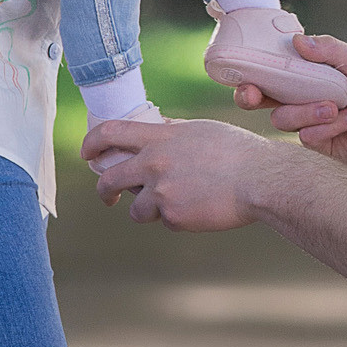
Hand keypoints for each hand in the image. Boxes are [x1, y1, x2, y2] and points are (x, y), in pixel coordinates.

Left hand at [86, 113, 277, 227]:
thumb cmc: (238, 152)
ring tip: (177, 204)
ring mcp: (162, 191)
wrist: (260, 180)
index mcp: (161, 137)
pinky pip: (164, 222)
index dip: (91, 143)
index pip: (110, 132)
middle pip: (109, 178)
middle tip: (109, 196)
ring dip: (149, 210)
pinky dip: (177, 219)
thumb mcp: (201, 130)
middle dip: (104, 190)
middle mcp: (154, 162)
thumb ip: (172, 129)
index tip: (87, 154)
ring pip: (136, 209)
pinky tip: (200, 209)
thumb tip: (157, 124)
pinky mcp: (173, 216)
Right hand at [227, 34, 346, 167]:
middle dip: (250, 97)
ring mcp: (306, 122)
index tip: (242, 72)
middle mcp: (300, 98)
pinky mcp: (316, 144)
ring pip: (282, 118)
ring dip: (307, 111)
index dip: (249, 72)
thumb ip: (330, 50)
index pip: (269, 71)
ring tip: (336, 107)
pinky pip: (306, 136)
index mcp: (304, 74)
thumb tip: (298, 40)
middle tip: (252, 96)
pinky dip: (329, 127)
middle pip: (261, 99)